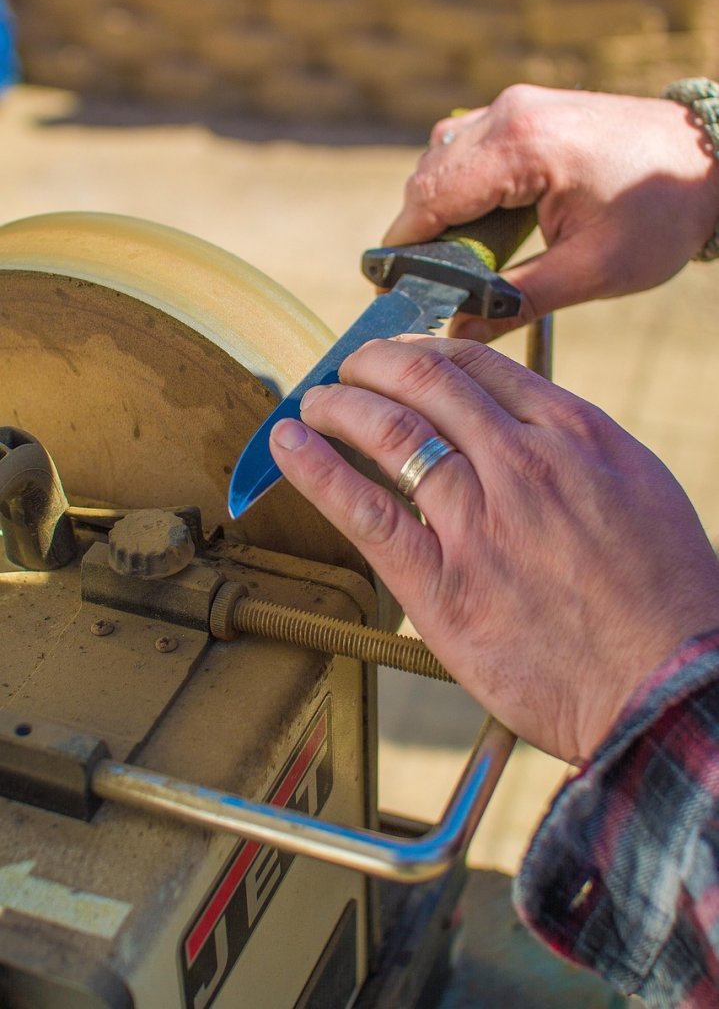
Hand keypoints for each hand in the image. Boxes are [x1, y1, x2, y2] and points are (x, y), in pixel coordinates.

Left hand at [269, 337, 718, 762]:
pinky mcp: (443, 585)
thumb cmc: (666, 597)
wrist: (669, 686)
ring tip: (313, 402)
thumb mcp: (638, 490)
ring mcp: (479, 521)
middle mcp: (522, 463)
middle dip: (373, 364)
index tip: (402, 356)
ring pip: (389, 432)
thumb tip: (522, 429)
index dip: (425, 351)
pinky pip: (365, 512)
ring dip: (337, 405)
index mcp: (574, 434)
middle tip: (348, 369)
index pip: (480, 365)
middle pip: (426, 382)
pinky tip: (288, 445)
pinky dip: (316, 469)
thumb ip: (576, 451)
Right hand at [384, 85, 718, 340]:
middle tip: (427, 289)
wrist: (712, 158)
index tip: (393, 293)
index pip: (429, 197)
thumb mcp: (591, 270)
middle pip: (427, 177)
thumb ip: (518, 301)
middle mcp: (508, 112)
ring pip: (441, 159)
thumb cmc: (659, 213)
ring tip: (458, 261)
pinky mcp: (525, 110)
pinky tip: (481, 225)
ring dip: (439, 209)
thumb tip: (459, 332)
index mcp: (521, 145)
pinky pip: (466, 147)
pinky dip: (460, 186)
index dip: (403, 250)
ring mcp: (515, 105)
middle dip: (419, 234)